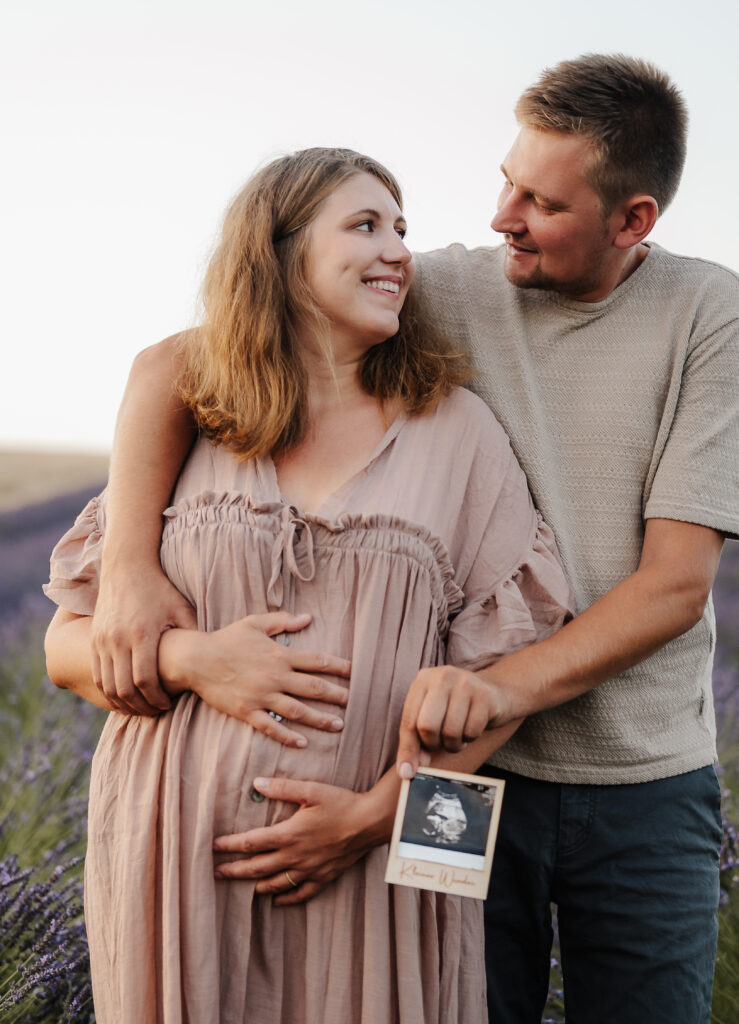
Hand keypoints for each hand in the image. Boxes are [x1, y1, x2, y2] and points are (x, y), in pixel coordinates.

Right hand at [91, 562, 196, 714]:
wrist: (126, 567)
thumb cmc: (160, 589)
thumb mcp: (181, 608)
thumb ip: (193, 635)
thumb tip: (213, 660)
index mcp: (142, 634)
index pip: (145, 680)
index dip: (157, 699)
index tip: (168, 704)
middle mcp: (118, 639)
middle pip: (124, 689)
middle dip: (141, 706)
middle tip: (156, 711)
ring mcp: (102, 640)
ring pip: (107, 685)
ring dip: (123, 702)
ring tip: (141, 706)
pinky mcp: (94, 640)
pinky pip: (97, 675)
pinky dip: (109, 690)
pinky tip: (125, 695)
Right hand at [181, 614, 351, 746]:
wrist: (196, 659)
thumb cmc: (226, 638)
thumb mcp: (255, 623)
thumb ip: (283, 621)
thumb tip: (307, 618)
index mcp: (279, 655)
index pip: (316, 661)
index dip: (338, 666)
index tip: (355, 671)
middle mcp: (274, 677)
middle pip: (313, 688)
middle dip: (336, 695)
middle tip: (354, 701)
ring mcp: (261, 696)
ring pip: (297, 710)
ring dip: (320, 719)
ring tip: (338, 725)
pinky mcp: (247, 711)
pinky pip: (271, 727)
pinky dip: (288, 736)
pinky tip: (302, 743)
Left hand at [212, 776, 391, 904]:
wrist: (369, 822)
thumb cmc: (340, 803)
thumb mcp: (311, 790)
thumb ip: (282, 788)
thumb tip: (256, 783)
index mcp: (289, 834)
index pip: (250, 843)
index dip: (229, 845)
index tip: (213, 846)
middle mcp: (295, 856)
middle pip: (256, 868)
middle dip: (233, 870)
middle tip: (215, 873)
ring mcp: (309, 870)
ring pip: (274, 884)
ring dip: (254, 885)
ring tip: (239, 885)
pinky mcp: (323, 877)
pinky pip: (300, 894)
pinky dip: (285, 899)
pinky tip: (276, 901)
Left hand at [395, 665, 510, 777]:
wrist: (497, 692)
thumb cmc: (458, 708)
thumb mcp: (433, 715)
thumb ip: (418, 740)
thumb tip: (408, 769)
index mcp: (423, 680)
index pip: (409, 721)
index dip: (407, 749)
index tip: (407, 773)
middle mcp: (442, 677)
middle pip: (427, 726)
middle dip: (433, 744)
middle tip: (441, 743)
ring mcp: (465, 684)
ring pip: (450, 732)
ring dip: (454, 744)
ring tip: (458, 735)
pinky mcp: (485, 696)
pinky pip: (471, 732)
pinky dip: (470, 738)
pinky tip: (472, 728)